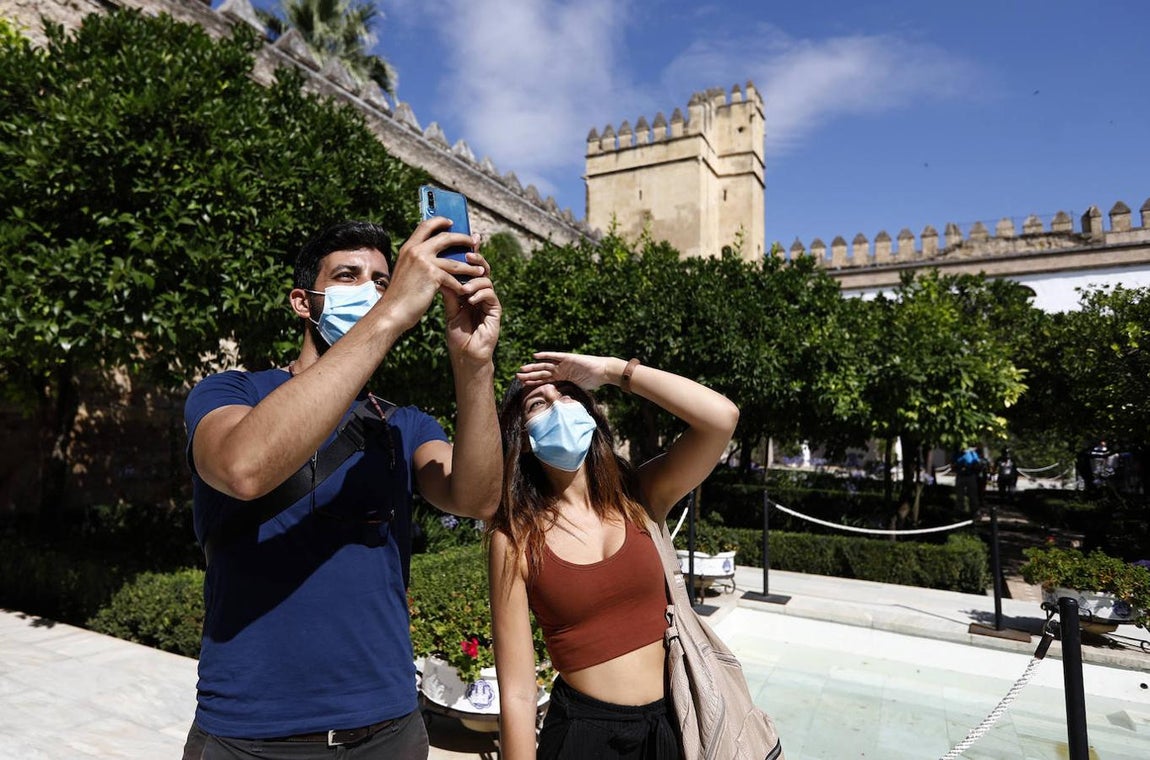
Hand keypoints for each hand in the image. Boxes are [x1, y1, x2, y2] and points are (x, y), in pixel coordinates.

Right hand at [383, 218, 484, 331]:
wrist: (392, 311)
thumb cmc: (400, 295)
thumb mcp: (406, 271)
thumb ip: (418, 260)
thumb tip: (438, 256)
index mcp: (408, 248)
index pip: (425, 225)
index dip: (440, 221)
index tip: (451, 222)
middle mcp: (416, 251)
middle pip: (446, 238)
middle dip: (463, 239)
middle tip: (474, 242)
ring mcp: (424, 262)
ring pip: (455, 261)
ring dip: (470, 267)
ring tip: (481, 270)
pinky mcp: (432, 276)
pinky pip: (453, 278)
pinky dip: (460, 286)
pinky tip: (465, 291)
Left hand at [444, 251, 500, 365]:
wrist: (465, 355)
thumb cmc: (457, 335)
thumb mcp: (450, 310)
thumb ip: (449, 292)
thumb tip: (441, 269)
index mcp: (469, 291)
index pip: (469, 269)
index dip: (469, 254)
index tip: (464, 240)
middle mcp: (480, 293)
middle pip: (482, 269)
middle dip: (476, 259)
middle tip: (467, 254)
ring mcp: (489, 301)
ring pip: (486, 280)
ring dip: (474, 281)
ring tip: (464, 289)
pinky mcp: (495, 310)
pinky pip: (491, 295)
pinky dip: (480, 294)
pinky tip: (470, 299)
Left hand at [516, 351, 615, 390]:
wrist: (603, 373)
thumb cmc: (592, 382)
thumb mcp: (576, 390)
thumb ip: (567, 395)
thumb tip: (560, 408)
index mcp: (561, 378)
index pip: (544, 380)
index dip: (533, 382)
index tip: (522, 385)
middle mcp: (560, 370)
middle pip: (541, 373)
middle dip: (529, 375)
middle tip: (517, 376)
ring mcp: (563, 363)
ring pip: (544, 365)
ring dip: (533, 367)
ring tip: (522, 368)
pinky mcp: (568, 358)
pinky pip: (554, 356)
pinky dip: (545, 355)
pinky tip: (535, 356)